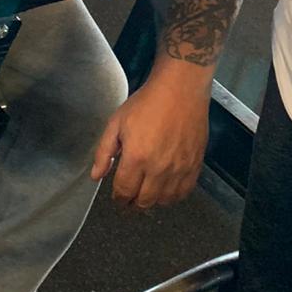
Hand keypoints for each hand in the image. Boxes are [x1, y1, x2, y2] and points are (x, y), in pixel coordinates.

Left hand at [90, 67, 209, 209]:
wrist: (180, 89)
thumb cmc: (149, 102)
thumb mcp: (117, 122)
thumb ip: (104, 152)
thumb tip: (96, 175)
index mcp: (136, 157)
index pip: (124, 192)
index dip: (118, 198)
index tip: (117, 196)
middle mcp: (159, 167)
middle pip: (143, 202)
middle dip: (133, 203)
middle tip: (130, 198)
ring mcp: (179, 168)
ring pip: (164, 201)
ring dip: (153, 201)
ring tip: (147, 193)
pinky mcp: (194, 164)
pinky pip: (184, 192)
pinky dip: (174, 196)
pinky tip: (167, 189)